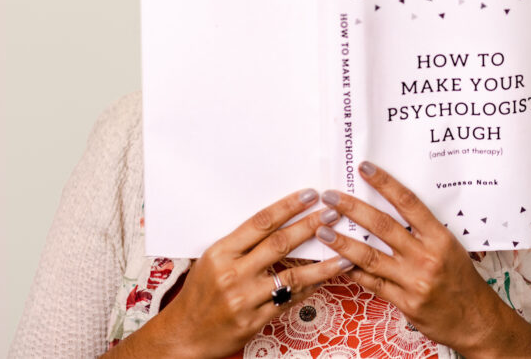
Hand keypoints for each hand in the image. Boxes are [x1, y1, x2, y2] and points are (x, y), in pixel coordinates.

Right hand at [108, 189, 351, 358]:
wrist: (184, 336)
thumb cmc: (199, 294)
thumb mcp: (212, 261)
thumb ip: (241, 244)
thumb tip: (278, 220)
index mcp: (220, 253)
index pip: (260, 223)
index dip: (287, 207)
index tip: (310, 195)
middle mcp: (232, 274)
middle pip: (279, 244)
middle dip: (310, 227)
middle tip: (333, 214)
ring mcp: (244, 300)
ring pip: (292, 277)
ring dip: (323, 264)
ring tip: (346, 254)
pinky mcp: (254, 321)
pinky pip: (290, 301)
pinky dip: (310, 289)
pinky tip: (326, 279)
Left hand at [315, 162, 530, 357]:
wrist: (475, 319)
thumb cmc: (462, 280)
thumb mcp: (450, 247)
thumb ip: (424, 232)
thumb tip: (394, 210)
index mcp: (440, 237)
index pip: (409, 203)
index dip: (385, 183)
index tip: (366, 168)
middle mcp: (426, 256)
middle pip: (383, 226)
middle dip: (353, 209)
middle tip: (331, 197)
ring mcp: (414, 280)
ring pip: (370, 256)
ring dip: (342, 243)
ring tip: (322, 231)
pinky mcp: (405, 302)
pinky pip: (373, 283)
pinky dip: (354, 273)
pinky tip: (337, 263)